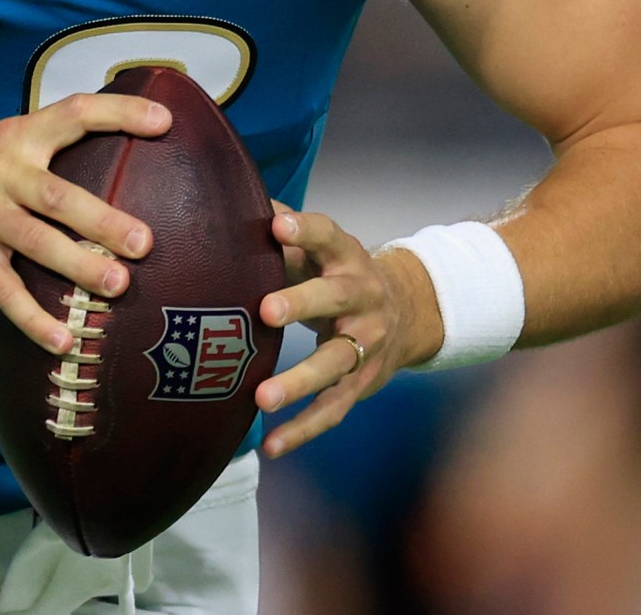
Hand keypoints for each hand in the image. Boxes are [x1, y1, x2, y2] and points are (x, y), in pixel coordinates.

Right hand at [0, 93, 170, 352]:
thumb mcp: (2, 147)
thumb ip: (50, 151)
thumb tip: (127, 161)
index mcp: (18, 137)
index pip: (73, 113)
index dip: (119, 113)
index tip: (165, 121)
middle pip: (58, 195)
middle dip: (103, 219)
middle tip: (145, 243)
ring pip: (37, 242)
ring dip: (80, 265)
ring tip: (118, 285)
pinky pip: (6, 291)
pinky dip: (35, 319)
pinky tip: (63, 340)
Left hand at [254, 202, 441, 457]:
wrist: (408, 311)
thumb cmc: (338, 274)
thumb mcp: (322, 247)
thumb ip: (282, 226)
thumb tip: (232, 195)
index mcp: (347, 257)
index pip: (328, 236)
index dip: (304, 231)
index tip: (277, 225)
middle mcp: (362, 298)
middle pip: (336, 298)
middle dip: (302, 303)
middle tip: (266, 310)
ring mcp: (366, 344)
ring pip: (336, 363)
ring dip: (300, 381)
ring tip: (262, 397)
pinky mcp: (361, 383)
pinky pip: (332, 410)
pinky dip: (302, 429)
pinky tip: (271, 445)